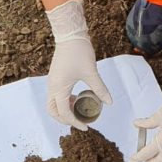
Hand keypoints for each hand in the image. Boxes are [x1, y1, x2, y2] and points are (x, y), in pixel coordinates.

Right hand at [46, 0, 111, 130]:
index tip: (86, 127)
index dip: (75, 122)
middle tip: (79, 122)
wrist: (70, 34)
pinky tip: (76, 99)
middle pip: (53, 111)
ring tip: (78, 111)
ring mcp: (52, 82)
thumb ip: (100, 89)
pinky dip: (63, 102)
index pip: (64, 112)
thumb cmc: (79, 51)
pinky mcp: (54, 78)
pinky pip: (55, 96)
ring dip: (63, 111)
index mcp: (59, 88)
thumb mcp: (91, 72)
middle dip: (64, 120)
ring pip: (52, 104)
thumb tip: (109, 103)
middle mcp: (52, 87)